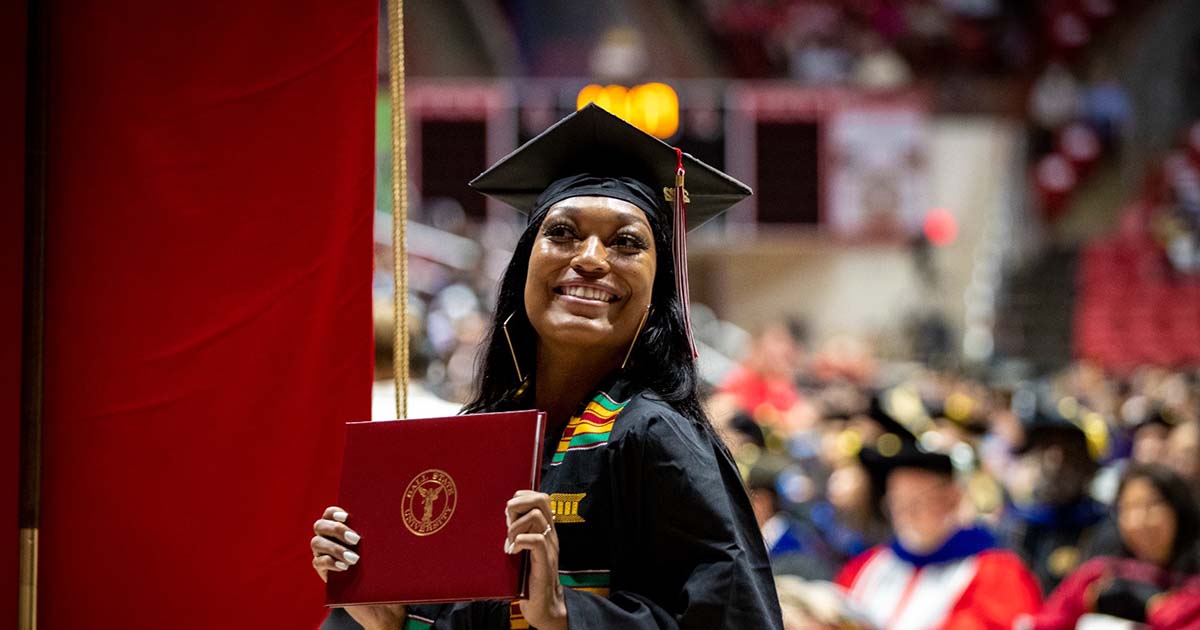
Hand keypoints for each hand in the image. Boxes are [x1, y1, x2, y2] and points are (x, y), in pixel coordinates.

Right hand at [311, 506, 405, 629]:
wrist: (381, 598)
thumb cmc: (384, 569)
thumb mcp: (383, 550)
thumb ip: (380, 535)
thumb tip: (395, 519)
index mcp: (343, 528)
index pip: (330, 513)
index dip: (334, 512)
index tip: (347, 517)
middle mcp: (329, 539)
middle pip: (320, 525)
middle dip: (336, 530)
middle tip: (356, 540)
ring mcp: (324, 554)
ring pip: (316, 543)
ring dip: (335, 548)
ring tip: (354, 559)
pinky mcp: (323, 571)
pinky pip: (317, 562)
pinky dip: (329, 562)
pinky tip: (343, 567)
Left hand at [506, 491, 566, 629]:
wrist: (545, 606)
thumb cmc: (529, 579)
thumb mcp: (523, 550)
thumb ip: (517, 534)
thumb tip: (500, 519)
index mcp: (546, 529)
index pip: (541, 497)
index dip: (523, 496)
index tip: (510, 510)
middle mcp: (550, 534)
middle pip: (542, 500)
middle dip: (519, 504)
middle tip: (508, 522)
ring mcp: (550, 547)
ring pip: (537, 517)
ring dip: (516, 526)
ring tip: (509, 541)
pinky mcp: (545, 562)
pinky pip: (537, 541)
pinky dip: (521, 541)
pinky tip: (513, 551)